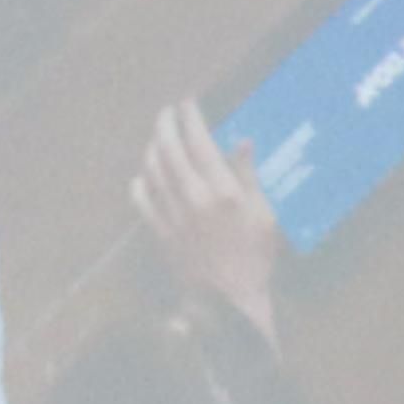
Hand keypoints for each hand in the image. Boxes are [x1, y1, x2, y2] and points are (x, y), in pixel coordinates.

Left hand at [131, 101, 288, 327]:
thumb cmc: (255, 256)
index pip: (199, 142)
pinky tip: (142, 175)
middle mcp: (193, 199)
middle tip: (167, 113)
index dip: (191, 118)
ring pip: (153, 172)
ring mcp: (172, 216)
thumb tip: (241, 142)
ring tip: (157, 137)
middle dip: (165, 126)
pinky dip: (139, 183)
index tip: (188, 103)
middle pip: (169, 151)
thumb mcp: (263, 214)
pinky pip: (141, 202)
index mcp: (222, 191)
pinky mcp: (160, 234)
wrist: (230, 299)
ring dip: (152, 149)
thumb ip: (248, 177)